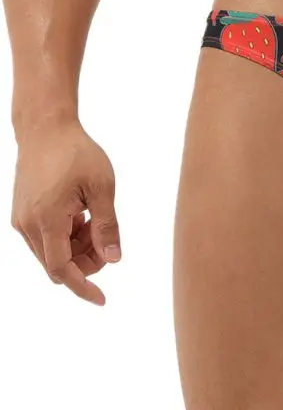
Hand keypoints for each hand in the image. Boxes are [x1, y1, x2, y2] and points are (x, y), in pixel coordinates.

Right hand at [11, 120, 120, 305]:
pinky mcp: (23, 212)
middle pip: (58, 264)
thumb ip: (107, 226)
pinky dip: (67, 236)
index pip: (62, 270)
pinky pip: (45, 238)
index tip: (102, 299)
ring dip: (77, 248)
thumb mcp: (102, 188)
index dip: (83, 287)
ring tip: (97, 221)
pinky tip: (83, 216)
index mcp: (47, 221)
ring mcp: (22, 219)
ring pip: (52, 252)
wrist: (46, 129)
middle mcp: (28, 225)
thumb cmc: (77, 153)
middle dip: (86, 262)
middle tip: (109, 242)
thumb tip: (114, 260)